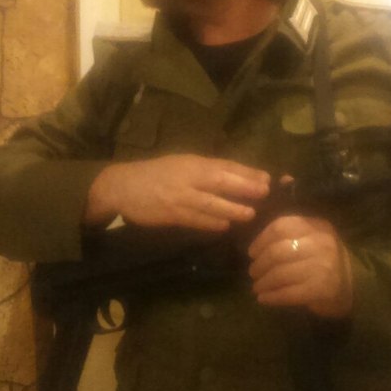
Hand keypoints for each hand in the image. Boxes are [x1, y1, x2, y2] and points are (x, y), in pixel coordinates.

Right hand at [86, 154, 269, 231]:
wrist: (122, 186)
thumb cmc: (156, 174)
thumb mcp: (181, 165)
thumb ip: (205, 171)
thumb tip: (235, 178)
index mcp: (192, 163)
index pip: (224, 165)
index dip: (246, 172)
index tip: (267, 178)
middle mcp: (188, 177)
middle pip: (220, 181)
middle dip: (244, 186)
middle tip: (265, 193)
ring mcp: (179, 196)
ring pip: (209, 203)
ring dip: (231, 208)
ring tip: (250, 214)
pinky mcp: (170, 214)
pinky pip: (194, 219)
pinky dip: (210, 223)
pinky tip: (224, 226)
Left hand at [248, 213, 353, 318]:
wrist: (355, 286)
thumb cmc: (325, 261)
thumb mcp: (314, 239)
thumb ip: (291, 236)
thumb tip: (255, 248)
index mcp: (317, 226)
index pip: (282, 226)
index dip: (261, 240)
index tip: (252, 253)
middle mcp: (322, 243)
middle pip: (278, 251)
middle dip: (260, 264)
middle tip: (253, 273)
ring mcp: (323, 266)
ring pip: (281, 273)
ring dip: (264, 282)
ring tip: (257, 288)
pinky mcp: (322, 289)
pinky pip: (289, 293)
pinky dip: (272, 297)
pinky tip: (264, 299)